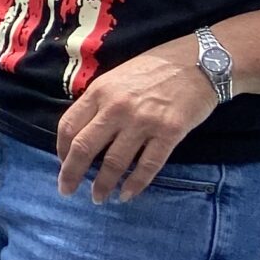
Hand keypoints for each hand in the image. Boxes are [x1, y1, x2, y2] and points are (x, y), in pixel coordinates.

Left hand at [54, 42, 216, 201]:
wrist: (198, 62)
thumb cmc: (155, 69)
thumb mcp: (117, 77)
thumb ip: (99, 102)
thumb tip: (81, 132)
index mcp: (100, 91)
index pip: (69, 126)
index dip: (61, 150)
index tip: (63, 163)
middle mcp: (117, 107)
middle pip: (84, 148)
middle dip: (71, 174)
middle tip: (67, 191)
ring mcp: (143, 121)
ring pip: (114, 162)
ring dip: (103, 184)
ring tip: (99, 197)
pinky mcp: (169, 132)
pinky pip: (148, 165)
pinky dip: (135, 184)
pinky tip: (127, 195)